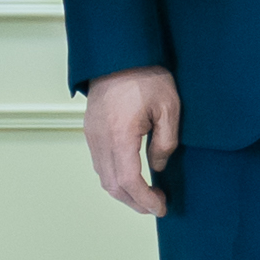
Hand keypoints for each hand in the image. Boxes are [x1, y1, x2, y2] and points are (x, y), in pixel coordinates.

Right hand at [83, 66, 181, 215]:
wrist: (119, 52)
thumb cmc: (145, 75)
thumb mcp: (168, 107)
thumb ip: (165, 142)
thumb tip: (158, 167)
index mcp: (120, 135)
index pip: (128, 181)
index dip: (145, 200)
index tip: (161, 207)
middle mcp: (100, 139)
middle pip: (112, 186)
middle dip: (134, 202)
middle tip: (156, 206)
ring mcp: (92, 135)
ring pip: (103, 176)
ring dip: (123, 191)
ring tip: (146, 194)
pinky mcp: (90, 130)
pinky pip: (99, 162)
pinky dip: (114, 176)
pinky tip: (131, 175)